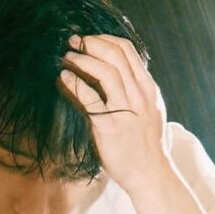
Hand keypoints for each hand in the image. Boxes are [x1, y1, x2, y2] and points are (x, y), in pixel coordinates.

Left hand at [59, 34, 170, 193]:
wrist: (150, 174)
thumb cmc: (147, 145)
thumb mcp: (150, 111)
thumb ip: (136, 92)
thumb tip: (119, 75)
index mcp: (148, 88)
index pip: (128, 50)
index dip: (105, 39)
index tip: (90, 39)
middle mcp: (139, 95)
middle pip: (115, 55)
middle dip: (91, 43)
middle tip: (74, 42)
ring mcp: (125, 110)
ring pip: (105, 71)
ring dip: (83, 59)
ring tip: (67, 57)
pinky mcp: (109, 126)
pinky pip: (90, 98)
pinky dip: (75, 83)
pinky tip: (64, 77)